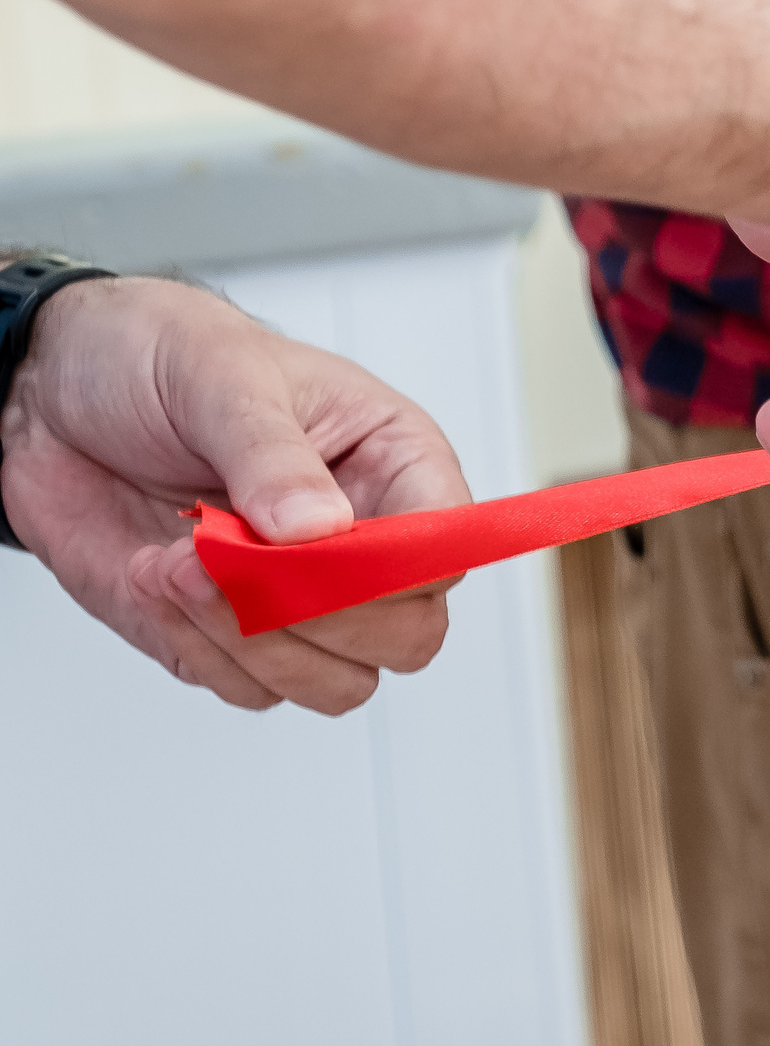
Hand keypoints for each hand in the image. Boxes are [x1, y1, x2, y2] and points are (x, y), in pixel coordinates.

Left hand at [0, 277, 469, 712]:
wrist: (50, 390)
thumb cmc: (156, 356)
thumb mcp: (220, 373)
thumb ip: (272, 454)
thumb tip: (317, 530)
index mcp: (394, 464)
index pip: (444, 547)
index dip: (397, 569)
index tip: (318, 552)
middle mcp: (362, 540)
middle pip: (409, 635)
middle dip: (324, 618)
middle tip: (245, 568)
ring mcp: (300, 598)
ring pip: (337, 681)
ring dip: (254, 641)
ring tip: (182, 565)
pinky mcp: (232, 635)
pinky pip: (251, 689)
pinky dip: (201, 648)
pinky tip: (159, 575)